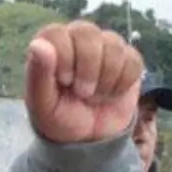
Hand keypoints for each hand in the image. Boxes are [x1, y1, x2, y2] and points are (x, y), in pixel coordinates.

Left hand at [25, 21, 143, 144]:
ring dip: (106, 79)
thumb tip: (38, 44)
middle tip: (83, 93)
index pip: (58, 33)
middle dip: (88, 69)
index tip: (65, 82)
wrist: (89, 139)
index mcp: (51, 44)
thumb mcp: (42, 105)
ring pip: (114, 45)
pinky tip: (111, 93)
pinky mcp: (128, 58)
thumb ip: (38, 74)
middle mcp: (77, 38)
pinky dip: (123, 83)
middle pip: (88, 33)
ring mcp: (105, 46)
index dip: (65, 59)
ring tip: (95, 95)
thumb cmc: (60, 118)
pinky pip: (133, 60)